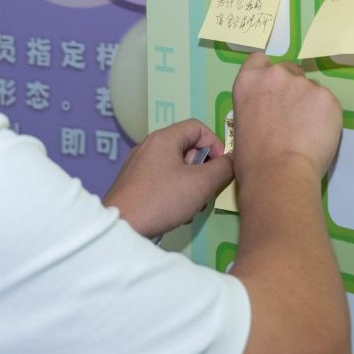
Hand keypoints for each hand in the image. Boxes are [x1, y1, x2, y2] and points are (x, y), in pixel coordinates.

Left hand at [103, 118, 235, 238]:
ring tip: (190, 206)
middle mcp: (148, 146)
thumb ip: (223, 168)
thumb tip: (231, 161)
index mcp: (163, 138)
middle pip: (187, 148)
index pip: (198, 127)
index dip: (215, 144)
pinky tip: (175, 212)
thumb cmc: (162, 200)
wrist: (122, 226)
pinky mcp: (133, 183)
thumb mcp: (201, 183)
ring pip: (176, 167)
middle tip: (205, 190)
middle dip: (203, 170)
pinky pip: (162, 180)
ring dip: (190, 185)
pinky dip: (174, 192)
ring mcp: (138, 165)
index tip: (221, 168)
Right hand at [232, 52, 341, 182]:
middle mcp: (276, 74)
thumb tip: (270, 114)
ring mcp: (304, 84)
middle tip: (291, 117)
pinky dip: (326, 117)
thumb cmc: (252, 160)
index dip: (267, 76)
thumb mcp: (242, 123)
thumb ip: (257, 106)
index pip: (260, 60)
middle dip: (291, 89)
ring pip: (311, 89)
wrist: (278, 174)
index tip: (272, 92)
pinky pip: (328, 104)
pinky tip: (317, 137)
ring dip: (310, 104)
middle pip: (289, 71)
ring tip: (306, 133)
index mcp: (249, 80)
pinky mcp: (328, 98)